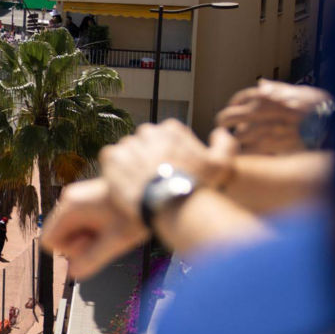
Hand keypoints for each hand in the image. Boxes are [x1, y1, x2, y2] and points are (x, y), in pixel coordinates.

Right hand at [42, 178, 148, 279]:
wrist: (153, 191)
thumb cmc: (134, 216)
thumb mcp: (115, 242)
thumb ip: (91, 260)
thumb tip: (73, 273)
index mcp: (70, 208)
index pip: (49, 241)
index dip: (68, 250)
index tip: (92, 244)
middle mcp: (69, 199)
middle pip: (60, 234)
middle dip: (79, 243)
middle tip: (104, 237)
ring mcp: (78, 197)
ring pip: (71, 228)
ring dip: (87, 235)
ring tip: (110, 230)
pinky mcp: (87, 198)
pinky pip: (80, 221)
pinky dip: (92, 227)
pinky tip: (111, 224)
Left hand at [97, 120, 237, 212]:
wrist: (172, 204)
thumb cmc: (198, 186)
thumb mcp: (223, 165)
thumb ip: (225, 144)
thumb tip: (217, 132)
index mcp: (171, 129)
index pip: (164, 138)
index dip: (167, 157)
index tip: (170, 172)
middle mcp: (148, 131)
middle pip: (144, 144)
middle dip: (148, 158)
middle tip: (154, 180)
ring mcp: (128, 143)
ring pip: (127, 152)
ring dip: (131, 165)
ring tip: (140, 185)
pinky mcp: (111, 157)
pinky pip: (109, 159)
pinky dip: (115, 170)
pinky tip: (126, 184)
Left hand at [215, 80, 332, 154]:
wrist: (333, 125)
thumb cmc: (320, 107)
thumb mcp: (300, 91)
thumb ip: (277, 88)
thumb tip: (262, 83)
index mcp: (267, 95)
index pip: (239, 98)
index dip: (234, 105)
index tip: (233, 110)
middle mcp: (261, 111)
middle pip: (227, 117)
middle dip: (223, 123)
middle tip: (223, 129)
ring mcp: (264, 129)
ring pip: (236, 137)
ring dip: (235, 141)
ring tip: (237, 143)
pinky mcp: (270, 146)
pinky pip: (248, 152)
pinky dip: (246, 154)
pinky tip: (249, 155)